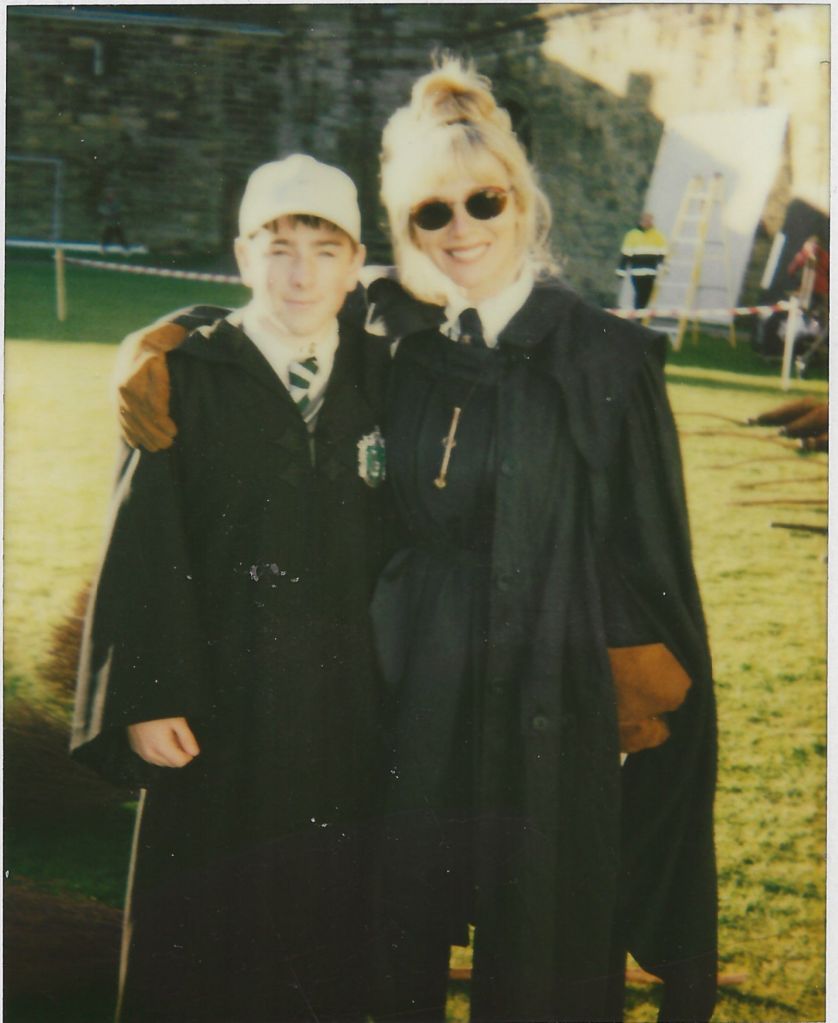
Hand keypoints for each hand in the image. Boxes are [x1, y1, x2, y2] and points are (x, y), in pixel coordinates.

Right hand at [114, 321, 185, 450]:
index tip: (174, 430)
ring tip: (159, 447)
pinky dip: (128, 432)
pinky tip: (138, 444)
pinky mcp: (114, 400)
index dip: (160, 418)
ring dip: (144, 435)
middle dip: (153, 431)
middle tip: (170, 442)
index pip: (147, 399)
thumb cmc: (163, 341)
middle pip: (138, 412)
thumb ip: (178, 341)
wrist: (138, 344)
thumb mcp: (171, 337)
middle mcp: (122, 380)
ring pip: (129, 417)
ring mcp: (116, 391)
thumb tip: (185, 338)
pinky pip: (119, 418)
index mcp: (137, 365)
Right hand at [127, 717, 200, 766]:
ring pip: (161, 762)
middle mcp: (149, 754)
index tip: (188, 742)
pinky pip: (151, 757)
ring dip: (168, 754)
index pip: (180, 762)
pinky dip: (158, 752)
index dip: (188, 754)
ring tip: (168, 735)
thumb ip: (187, 739)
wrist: (138, 703)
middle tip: (178, 736)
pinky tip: (159, 738)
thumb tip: (194, 753)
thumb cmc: (160, 711)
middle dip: (178, 754)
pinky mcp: (135, 748)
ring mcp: (140, 752)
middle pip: (171, 764)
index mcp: (161, 748)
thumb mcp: (178, 722)